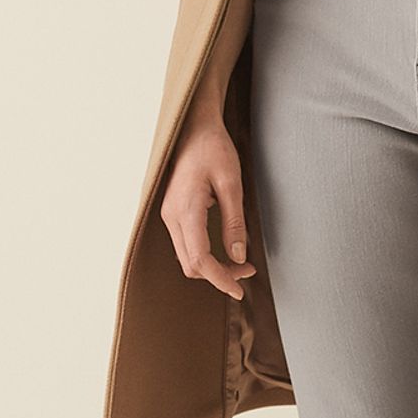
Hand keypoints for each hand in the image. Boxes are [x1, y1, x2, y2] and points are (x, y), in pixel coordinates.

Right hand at [161, 108, 257, 299]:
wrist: (193, 127)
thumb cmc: (214, 149)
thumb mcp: (232, 183)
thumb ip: (234, 222)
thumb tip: (238, 256)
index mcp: (185, 211)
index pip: (200, 260)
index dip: (220, 279)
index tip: (239, 290)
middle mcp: (172, 217)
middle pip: (190, 265)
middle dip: (218, 275)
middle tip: (248, 271)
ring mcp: (169, 215)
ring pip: (187, 257)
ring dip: (211, 267)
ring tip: (240, 263)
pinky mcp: (173, 212)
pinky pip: (185, 245)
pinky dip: (204, 255)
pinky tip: (223, 249)